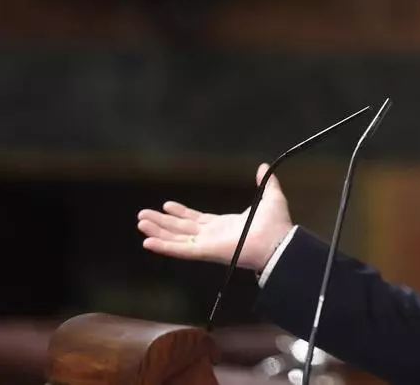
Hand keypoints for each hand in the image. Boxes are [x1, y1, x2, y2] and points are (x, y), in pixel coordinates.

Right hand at [137, 163, 293, 270]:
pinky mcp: (204, 251)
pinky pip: (180, 250)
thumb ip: (266, 182)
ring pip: (175, 237)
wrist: (278, 241)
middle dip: (162, 222)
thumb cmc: (276, 225)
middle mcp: (212, 235)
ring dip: (157, 231)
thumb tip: (264, 167)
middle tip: (143, 215)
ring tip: (141, 223)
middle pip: (181, 228)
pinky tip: (148, 242)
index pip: (197, 219)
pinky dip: (163, 246)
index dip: (181, 212)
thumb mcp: (271, 197)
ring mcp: (206, 244)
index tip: (167, 205)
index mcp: (225, 225)